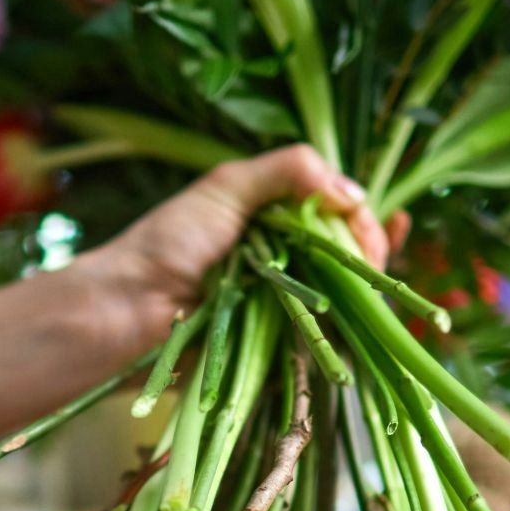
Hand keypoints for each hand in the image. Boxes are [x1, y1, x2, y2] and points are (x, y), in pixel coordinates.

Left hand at [78, 145, 409, 350]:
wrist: (130, 308)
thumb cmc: (169, 243)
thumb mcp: (227, 187)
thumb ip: (287, 171)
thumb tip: (350, 192)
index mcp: (271, 212)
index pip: (337, 209)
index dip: (360, 217)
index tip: (369, 227)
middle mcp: (281, 252)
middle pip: (348, 249)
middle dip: (371, 250)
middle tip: (373, 260)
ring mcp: (280, 296)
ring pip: (342, 291)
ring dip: (368, 286)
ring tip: (379, 281)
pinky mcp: (273, 339)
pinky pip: (320, 332)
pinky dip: (347, 326)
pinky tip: (369, 317)